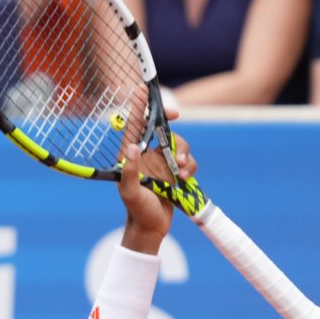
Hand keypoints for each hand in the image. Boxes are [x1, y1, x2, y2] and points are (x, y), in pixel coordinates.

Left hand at [118, 109, 196, 254]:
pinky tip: (185, 179)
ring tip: (181, 170)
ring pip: (178, 144)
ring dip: (184, 153)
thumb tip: (133, 148)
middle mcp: (146, 155)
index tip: (145, 90)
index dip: (140, 106)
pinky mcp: (174, 171)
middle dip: (171, 125)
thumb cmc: (137, 210)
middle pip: (162, 129)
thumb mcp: (130, 192)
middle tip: (176, 117)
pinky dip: (190, 166)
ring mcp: (161, 162)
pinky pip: (187, 160)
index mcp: (130, 156)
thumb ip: (129, 171)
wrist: (151, 228)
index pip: (134, 125)